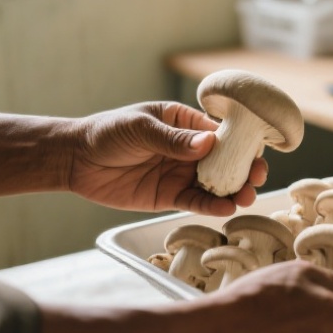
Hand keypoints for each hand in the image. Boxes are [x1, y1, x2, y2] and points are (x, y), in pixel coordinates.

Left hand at [66, 101, 267, 215]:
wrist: (76, 161)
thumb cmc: (108, 133)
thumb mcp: (140, 128)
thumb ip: (173, 139)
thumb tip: (208, 143)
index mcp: (185, 123)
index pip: (220, 131)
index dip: (241, 141)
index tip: (257, 151)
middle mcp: (189, 149)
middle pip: (224, 160)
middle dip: (243, 169)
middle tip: (257, 178)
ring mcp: (181, 173)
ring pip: (214, 184)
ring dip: (232, 191)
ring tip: (246, 198)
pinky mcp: (170, 196)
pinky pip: (195, 202)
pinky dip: (211, 206)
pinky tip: (225, 209)